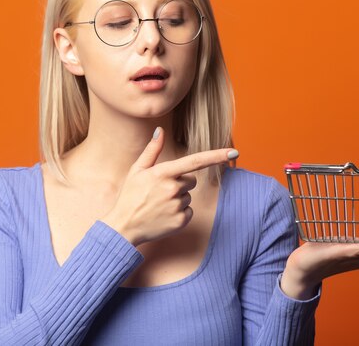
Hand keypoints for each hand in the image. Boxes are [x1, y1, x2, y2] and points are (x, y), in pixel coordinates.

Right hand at [100, 127, 237, 246]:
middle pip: (191, 180)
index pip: (195, 161)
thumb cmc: (129, 196)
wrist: (124, 227)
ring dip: (178, 198)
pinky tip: (163, 215)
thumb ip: (151, 150)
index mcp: (163, 173)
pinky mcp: (180, 221)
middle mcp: (173, 189)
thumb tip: (159, 130)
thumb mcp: (137, 170)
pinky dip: (179, 213)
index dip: (216, 156)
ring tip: (158, 204)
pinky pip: (189, 211)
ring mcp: (177, 206)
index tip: (234, 153)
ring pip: (189, 196)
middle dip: (180, 183)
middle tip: (160, 191)